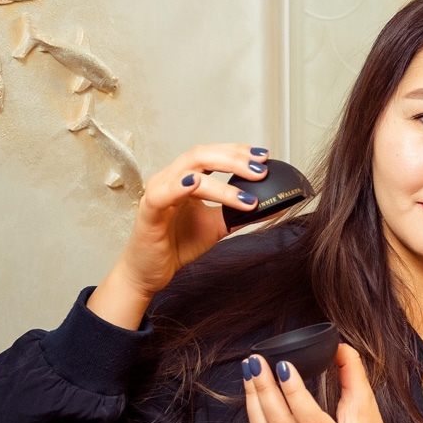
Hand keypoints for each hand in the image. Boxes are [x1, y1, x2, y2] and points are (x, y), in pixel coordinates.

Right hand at [88, 144, 268, 328]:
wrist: (150, 271)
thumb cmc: (177, 244)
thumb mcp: (217, 226)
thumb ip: (241, 214)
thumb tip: (275, 207)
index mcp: (186, 178)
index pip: (213, 154)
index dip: (238, 151)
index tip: (264, 156)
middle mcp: (171, 179)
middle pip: (202, 156)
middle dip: (234, 160)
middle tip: (260, 171)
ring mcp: (158, 193)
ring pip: (188, 173)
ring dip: (220, 183)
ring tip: (246, 195)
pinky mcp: (148, 213)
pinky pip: (162, 195)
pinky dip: (178, 186)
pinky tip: (195, 183)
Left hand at [243, 344, 413, 422]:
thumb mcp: (367, 404)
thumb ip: (353, 372)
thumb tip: (336, 345)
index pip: (310, 420)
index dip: (294, 392)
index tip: (282, 364)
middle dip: (264, 390)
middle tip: (256, 361)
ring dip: (253, 400)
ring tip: (249, 371)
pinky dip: (254, 413)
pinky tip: (253, 392)